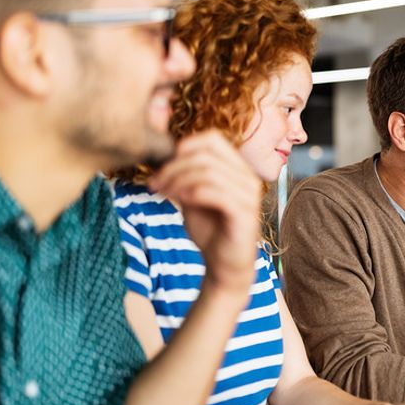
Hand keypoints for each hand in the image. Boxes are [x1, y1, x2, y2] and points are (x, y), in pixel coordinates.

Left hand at [149, 131, 261, 294]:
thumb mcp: (191, 196)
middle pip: (206, 154)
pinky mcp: (244, 213)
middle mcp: (247, 178)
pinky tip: (179, 202)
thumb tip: (162, 151)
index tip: (162, 168)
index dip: (184, 147)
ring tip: (163, 194)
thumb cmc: (210, 230)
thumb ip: (184, 174)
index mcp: (237, 169)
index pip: (212, 139)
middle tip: (155, 184)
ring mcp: (249, 195)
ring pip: (208, 172)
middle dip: (174, 167)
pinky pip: (215, 193)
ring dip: (178, 181)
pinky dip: (191, 194)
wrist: (224, 265)